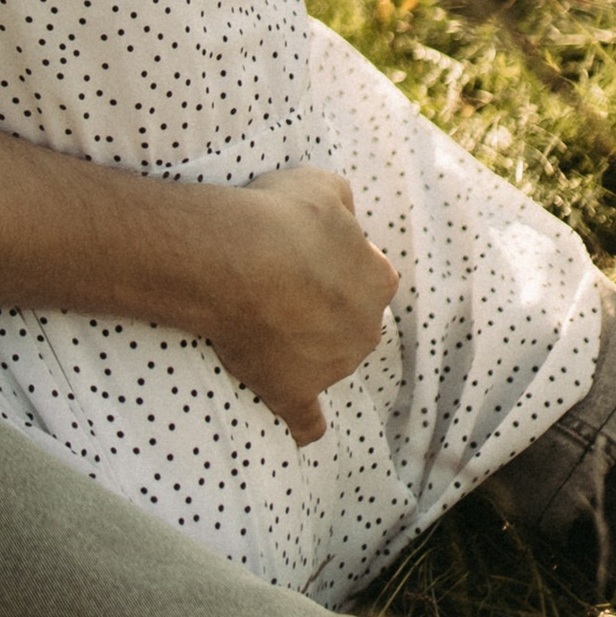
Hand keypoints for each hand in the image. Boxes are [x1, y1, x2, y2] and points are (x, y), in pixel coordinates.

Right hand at [201, 166, 397, 445]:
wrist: (239, 260)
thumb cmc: (279, 217)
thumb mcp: (321, 185)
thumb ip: (340, 204)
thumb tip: (343, 215)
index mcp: (377, 280)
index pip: (368, 276)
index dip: (333, 265)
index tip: (300, 255)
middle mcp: (365, 327)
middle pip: (350, 322)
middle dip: (322, 311)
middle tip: (276, 288)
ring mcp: (332, 365)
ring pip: (328, 362)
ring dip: (304, 351)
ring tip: (257, 325)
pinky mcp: (295, 392)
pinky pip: (307, 423)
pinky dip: (304, 425)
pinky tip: (299, 430)